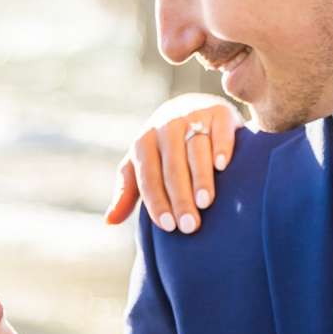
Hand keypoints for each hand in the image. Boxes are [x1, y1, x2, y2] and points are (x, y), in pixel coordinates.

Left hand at [108, 94, 239, 232]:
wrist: (191, 106)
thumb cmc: (163, 147)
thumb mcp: (142, 164)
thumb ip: (127, 191)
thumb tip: (109, 221)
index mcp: (144, 142)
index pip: (148, 176)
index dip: (157, 201)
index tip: (168, 226)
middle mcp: (166, 127)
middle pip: (172, 166)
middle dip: (180, 197)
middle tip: (190, 225)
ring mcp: (193, 116)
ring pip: (196, 149)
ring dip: (200, 177)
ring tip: (205, 203)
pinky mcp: (219, 112)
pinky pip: (220, 130)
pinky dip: (221, 147)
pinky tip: (222, 166)